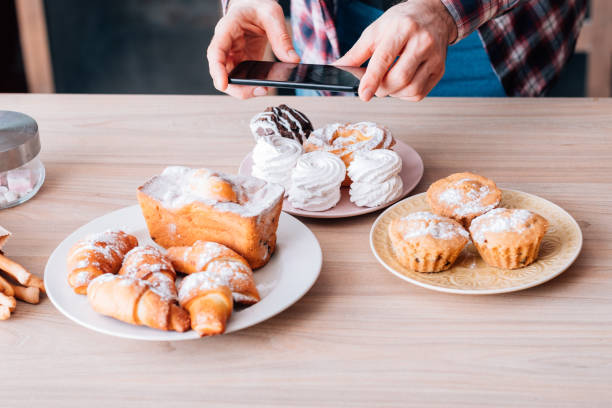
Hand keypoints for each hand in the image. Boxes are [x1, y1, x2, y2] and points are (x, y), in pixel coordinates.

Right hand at [207, 0, 299, 98]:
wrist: (254, 6)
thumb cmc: (258, 6)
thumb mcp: (272, 14)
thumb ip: (281, 37)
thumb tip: (293, 59)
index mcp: (227, 29)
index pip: (216, 51)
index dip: (217, 70)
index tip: (222, 84)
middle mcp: (225, 45)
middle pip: (220, 72)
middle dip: (236, 86)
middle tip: (259, 90)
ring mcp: (232, 56)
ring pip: (230, 79)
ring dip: (244, 89)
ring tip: (264, 90)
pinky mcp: (241, 63)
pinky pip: (241, 78)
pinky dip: (251, 85)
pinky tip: (265, 86)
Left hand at [334, 0, 457, 101]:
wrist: (433, 15)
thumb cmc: (401, 23)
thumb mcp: (375, 31)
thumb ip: (356, 53)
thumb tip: (338, 68)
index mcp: (402, 29)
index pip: (385, 58)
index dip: (372, 79)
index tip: (364, 95)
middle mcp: (422, 41)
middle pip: (399, 78)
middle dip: (381, 88)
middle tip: (374, 86)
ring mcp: (434, 57)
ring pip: (411, 89)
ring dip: (393, 93)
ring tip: (388, 82)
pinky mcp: (440, 69)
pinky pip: (419, 93)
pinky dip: (405, 95)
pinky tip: (400, 84)